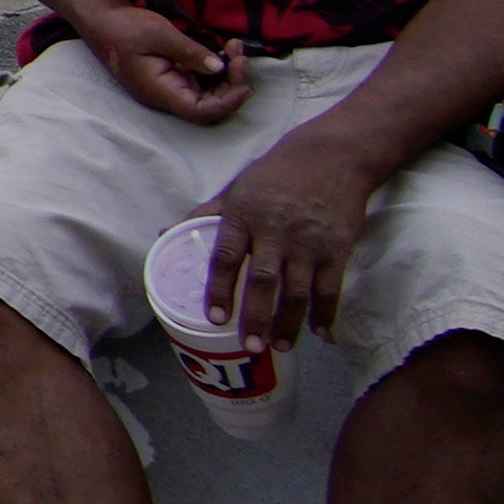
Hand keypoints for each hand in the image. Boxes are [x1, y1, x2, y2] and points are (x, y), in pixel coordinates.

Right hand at [72, 0, 254, 125]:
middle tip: (240, 54)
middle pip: (209, 107)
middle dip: (232, 85)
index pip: (200, 112)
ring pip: (207, 95)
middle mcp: (165, 96)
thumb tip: (220, 67)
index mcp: (159, 90)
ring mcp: (169, 88)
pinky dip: (216, 71)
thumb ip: (190, 52)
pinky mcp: (172, 78)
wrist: (101, 21)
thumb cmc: (125, 27)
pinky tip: (224, 51)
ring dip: (227, 77)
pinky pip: (200, 84)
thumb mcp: (159, 34)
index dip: (227, 102)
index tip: (244, 81)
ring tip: (235, 48)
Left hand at [198, 129, 377, 349]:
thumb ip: (204, 215)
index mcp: (244, 216)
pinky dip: (326, 313)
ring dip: (289, 323)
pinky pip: (331, 287)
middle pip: (263, 281)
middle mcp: (276, 231)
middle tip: (250, 346)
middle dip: (256, 317)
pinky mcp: (337, 248)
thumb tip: (166, 236)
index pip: (226, 258)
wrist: (331, 156)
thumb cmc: (275, 174)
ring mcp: (309, 242)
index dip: (219, 289)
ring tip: (279, 347)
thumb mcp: (235, 188)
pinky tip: (320, 333)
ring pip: (298, 291)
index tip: (214, 317)